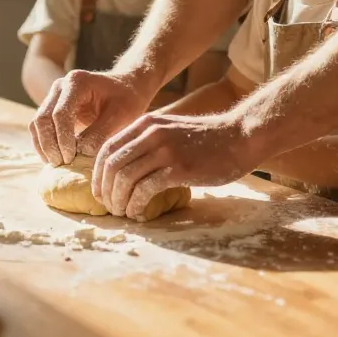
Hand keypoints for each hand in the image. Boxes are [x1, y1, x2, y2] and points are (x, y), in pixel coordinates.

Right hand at [29, 69, 153, 165]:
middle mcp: (61, 86)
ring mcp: (54, 96)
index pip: (60, 113)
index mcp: (77, 82)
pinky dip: (44, 144)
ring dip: (44, 146)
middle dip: (50, 144)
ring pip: (37, 123)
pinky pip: (40, 128)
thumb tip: (80, 152)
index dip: (63, 138)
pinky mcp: (53, 108)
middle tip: (62, 164)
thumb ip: (100, 133)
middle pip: (43, 118)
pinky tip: (55, 159)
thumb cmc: (127, 100)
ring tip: (57, 164)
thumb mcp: (120, 115)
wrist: (126, 88)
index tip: (71, 158)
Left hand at [92, 110, 258, 219]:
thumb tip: (124, 168)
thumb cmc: (206, 139)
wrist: (239, 136)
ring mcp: (164, 150)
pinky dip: (136, 204)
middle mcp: (151, 133)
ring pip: (125, 178)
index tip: (100, 191)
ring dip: (118, 200)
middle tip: (109, 207)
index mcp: (146, 124)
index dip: (97, 173)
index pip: (107, 148)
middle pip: (111, 165)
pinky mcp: (178, 168)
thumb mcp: (170, 130)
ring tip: (122, 212)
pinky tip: (138, 212)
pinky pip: (145, 189)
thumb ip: (147, 142)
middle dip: (105, 190)